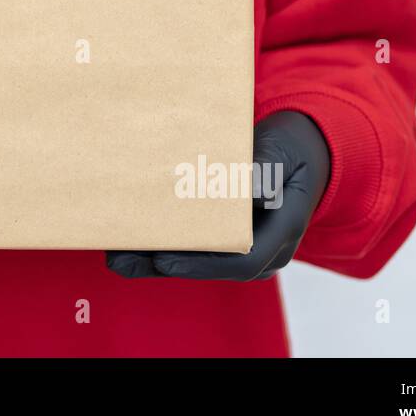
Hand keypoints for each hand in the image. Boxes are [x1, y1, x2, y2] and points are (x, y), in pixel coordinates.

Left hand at [106, 110, 329, 280]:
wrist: (301, 150)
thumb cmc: (291, 149)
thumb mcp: (282, 152)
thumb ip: (264, 168)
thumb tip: (242, 188)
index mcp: (282, 232)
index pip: (240, 260)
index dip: (200, 264)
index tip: (165, 260)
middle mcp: (262, 249)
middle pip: (207, 266)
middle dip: (162, 264)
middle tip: (121, 259)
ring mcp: (241, 245)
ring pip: (194, 260)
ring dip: (152, 259)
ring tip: (114, 255)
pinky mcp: (223, 236)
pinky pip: (192, 246)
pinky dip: (160, 243)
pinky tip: (127, 240)